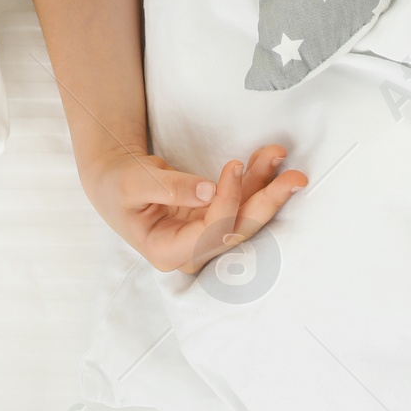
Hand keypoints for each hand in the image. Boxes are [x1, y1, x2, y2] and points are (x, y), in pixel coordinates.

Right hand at [81, 143, 306, 276]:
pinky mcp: (212, 217)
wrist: (115, 181)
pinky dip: (254, 178)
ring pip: (244, 213)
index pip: (210, 233)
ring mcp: (204, 235)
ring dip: (266, 186)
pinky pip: (239, 198)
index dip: (228, 201)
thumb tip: (209, 191)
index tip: (234, 165)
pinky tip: (268, 159)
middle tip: (295, 177)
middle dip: (268, 203)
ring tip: (284, 159)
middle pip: (238, 230)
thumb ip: (170, 189)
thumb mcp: (135, 184)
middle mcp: (192, 250)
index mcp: (167, 251)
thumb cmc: (119, 185)